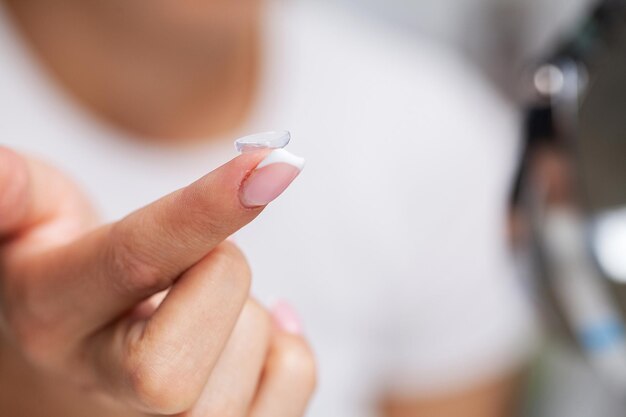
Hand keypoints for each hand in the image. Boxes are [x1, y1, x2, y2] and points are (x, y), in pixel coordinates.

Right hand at [0, 147, 314, 416]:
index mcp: (53, 314)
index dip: (207, 207)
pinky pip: (294, 375)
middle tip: (187, 264)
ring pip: (260, 347)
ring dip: (244, 310)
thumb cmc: (62, 276)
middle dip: (223, 265)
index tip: (271, 162)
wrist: (75, 363)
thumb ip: (12, 190)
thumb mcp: (27, 220)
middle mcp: (106, 385)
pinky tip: (234, 342)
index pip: (137, 258)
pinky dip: (284, 343)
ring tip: (192, 315)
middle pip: (210, 316)